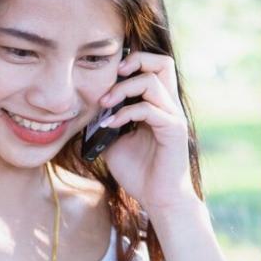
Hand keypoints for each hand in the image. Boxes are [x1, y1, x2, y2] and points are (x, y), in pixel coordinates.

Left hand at [95, 53, 198, 215]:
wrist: (158, 199)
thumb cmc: (138, 172)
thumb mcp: (113, 141)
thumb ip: (106, 121)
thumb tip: (86, 109)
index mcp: (157, 104)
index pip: (152, 67)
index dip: (132, 60)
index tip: (108, 72)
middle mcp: (168, 106)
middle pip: (163, 62)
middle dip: (136, 60)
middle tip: (115, 74)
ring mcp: (173, 116)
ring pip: (153, 81)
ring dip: (124, 88)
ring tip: (104, 103)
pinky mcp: (173, 130)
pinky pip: (149, 109)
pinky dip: (125, 113)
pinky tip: (110, 124)